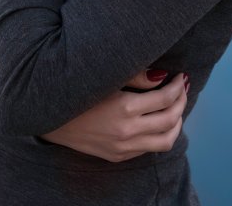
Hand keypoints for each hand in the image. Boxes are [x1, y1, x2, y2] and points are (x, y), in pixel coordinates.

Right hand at [39, 69, 189, 162]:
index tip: (180, 77)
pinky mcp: (118, 156)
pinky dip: (161, 135)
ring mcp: (123, 148)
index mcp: (125, 108)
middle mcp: (127, 131)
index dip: (177, 86)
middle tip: (181, 89)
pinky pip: (149, 149)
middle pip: (170, 119)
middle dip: (181, 101)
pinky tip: (158, 122)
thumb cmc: (78, 90)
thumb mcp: (106, 78)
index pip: (165, 98)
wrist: (50, 116)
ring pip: (165, 141)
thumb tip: (162, 76)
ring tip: (175, 109)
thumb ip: (136, 76)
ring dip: (176, 124)